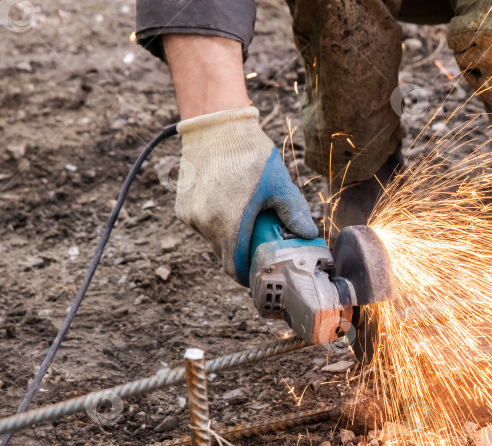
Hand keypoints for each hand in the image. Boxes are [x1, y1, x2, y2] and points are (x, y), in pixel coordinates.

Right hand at [175, 106, 317, 285]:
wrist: (216, 125)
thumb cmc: (250, 154)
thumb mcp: (279, 185)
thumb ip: (294, 213)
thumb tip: (309, 234)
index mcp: (228, 224)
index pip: (234, 267)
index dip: (247, 275)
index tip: (259, 272)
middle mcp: (204, 224)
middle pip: (225, 254)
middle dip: (242, 253)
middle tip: (260, 245)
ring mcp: (190, 215)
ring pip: (213, 239)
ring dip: (228, 236)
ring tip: (246, 218)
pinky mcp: (182, 205)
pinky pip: (202, 223)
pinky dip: (215, 221)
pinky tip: (229, 204)